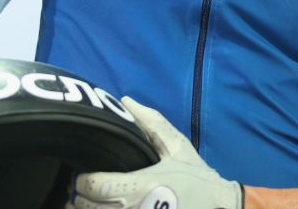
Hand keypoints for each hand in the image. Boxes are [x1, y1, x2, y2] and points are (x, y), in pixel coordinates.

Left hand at [69, 96, 241, 208]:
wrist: (217, 207)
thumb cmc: (196, 177)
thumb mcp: (177, 147)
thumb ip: (151, 123)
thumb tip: (125, 101)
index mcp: (143, 184)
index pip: (96, 185)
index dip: (83, 180)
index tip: (84, 173)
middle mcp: (134, 208)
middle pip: (87, 206)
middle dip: (80, 196)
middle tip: (83, 188)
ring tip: (88, 203)